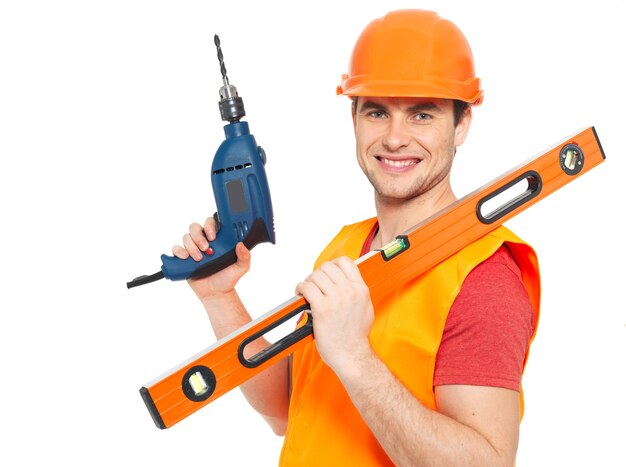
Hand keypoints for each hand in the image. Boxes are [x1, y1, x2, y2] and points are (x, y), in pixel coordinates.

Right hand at [172, 216, 250, 299]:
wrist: (216, 293)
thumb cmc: (227, 278)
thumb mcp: (240, 268)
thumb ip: (245, 257)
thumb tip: (241, 245)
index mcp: (218, 240)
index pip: (211, 223)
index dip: (210, 226)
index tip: (213, 236)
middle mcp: (204, 241)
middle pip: (195, 228)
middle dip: (199, 236)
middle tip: (206, 248)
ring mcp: (193, 249)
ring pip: (186, 237)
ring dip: (191, 246)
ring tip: (199, 258)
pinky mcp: (184, 258)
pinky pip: (176, 249)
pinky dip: (179, 251)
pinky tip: (186, 258)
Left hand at [295, 256, 373, 375]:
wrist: (352, 355)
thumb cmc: (356, 336)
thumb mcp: (365, 308)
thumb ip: (356, 292)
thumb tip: (345, 281)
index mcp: (361, 289)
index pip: (345, 262)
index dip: (333, 264)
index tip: (327, 272)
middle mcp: (349, 291)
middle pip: (327, 267)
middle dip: (318, 274)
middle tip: (315, 284)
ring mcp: (336, 299)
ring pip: (315, 276)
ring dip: (308, 281)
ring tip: (307, 290)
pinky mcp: (322, 308)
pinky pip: (307, 288)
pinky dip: (300, 289)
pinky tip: (301, 294)